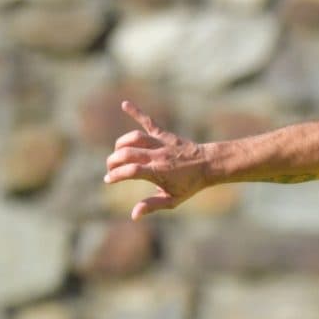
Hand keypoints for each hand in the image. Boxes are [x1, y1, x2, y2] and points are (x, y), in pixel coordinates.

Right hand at [104, 101, 208, 220]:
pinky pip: (149, 121)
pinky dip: (137, 112)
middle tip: (111, 169)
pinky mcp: (165, 134)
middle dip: (113, 161)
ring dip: (121, 144)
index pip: (129, 171)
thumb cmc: (190, 184)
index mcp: (158, 171)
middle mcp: (157, 155)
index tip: (109, 180)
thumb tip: (133, 215)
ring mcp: (161, 143)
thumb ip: (152, 205)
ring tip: (118, 153)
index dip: (115, 175)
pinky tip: (125, 104)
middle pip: (126, 153)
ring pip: (134, 138)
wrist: (210, 165)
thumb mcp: (173, 199)